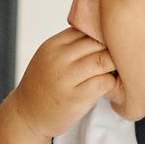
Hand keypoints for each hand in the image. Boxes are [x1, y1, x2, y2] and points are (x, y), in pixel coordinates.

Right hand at [9, 28, 118, 142]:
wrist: (26, 116)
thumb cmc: (44, 85)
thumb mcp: (48, 58)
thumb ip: (70, 45)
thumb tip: (103, 32)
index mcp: (52, 45)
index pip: (86, 28)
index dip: (101, 35)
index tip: (107, 46)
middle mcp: (58, 59)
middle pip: (98, 42)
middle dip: (113, 49)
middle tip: (118, 60)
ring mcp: (66, 79)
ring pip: (105, 60)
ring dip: (115, 66)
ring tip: (114, 72)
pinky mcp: (76, 98)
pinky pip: (106, 82)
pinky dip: (112, 83)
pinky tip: (108, 87)